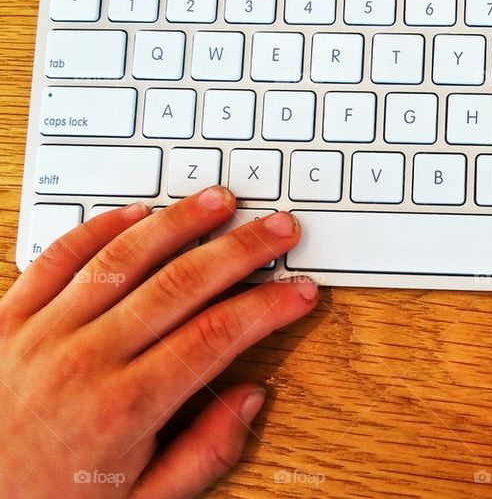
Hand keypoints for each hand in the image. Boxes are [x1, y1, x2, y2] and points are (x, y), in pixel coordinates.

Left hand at [0, 186, 316, 496]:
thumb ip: (203, 455)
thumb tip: (250, 399)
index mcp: (123, 409)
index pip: (217, 335)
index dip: (268, 306)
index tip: (299, 291)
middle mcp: (82, 361)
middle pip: (182, 283)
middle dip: (242, 249)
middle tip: (280, 228)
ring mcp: (40, 334)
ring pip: (125, 258)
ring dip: (179, 222)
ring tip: (219, 201)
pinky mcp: (5, 321)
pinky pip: (58, 258)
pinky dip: (99, 229)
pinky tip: (136, 213)